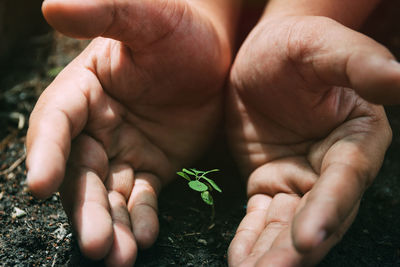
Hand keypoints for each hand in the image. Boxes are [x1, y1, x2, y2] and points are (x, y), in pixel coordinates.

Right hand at [26, 0, 232, 264]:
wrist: (215, 51)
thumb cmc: (180, 29)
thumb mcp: (146, 17)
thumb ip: (104, 13)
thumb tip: (51, 5)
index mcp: (83, 90)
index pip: (56, 123)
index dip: (46, 152)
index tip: (39, 185)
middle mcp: (95, 126)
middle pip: (81, 172)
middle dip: (85, 209)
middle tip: (94, 245)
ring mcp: (123, 149)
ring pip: (109, 193)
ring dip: (112, 226)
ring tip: (119, 258)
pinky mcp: (151, 166)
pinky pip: (141, 197)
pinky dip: (141, 219)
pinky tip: (145, 239)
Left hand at [227, 15, 396, 265]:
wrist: (259, 56)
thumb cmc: (295, 46)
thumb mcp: (323, 47)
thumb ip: (359, 65)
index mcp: (355, 138)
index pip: (344, 180)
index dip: (330, 209)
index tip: (310, 238)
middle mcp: (331, 167)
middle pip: (318, 215)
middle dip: (295, 248)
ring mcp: (299, 179)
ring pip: (288, 224)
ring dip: (271, 253)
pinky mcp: (269, 183)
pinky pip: (261, 216)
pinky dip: (251, 239)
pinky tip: (240, 261)